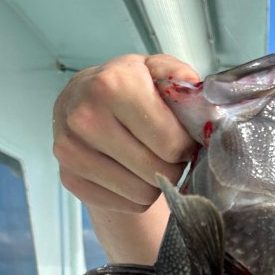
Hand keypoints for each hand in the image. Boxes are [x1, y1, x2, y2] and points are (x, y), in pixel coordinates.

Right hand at [52, 53, 199, 261]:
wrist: (78, 102)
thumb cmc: (125, 87)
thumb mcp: (155, 70)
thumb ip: (182, 79)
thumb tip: (204, 103)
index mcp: (111, 86)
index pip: (171, 144)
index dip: (185, 145)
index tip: (181, 137)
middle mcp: (85, 118)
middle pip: (158, 171)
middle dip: (173, 165)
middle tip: (167, 151)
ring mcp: (72, 152)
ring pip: (143, 193)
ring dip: (155, 181)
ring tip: (148, 158)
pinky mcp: (70, 179)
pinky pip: (127, 204)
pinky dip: (136, 194)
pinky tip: (130, 171)